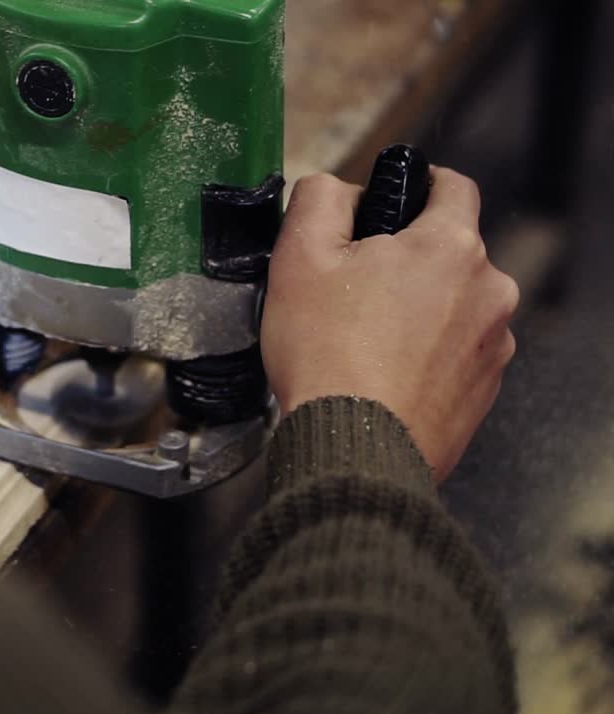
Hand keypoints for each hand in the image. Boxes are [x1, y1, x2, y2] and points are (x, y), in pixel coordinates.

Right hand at [261, 170, 518, 481]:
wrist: (354, 450)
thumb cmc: (327, 355)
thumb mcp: (298, 257)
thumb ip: (319, 199)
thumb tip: (336, 188)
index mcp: (449, 247)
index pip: (452, 186)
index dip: (417, 186)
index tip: (388, 207)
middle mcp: (489, 291)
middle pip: (448, 252)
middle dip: (405, 261)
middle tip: (350, 290)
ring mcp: (493, 345)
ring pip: (452, 306)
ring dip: (417, 312)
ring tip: (362, 342)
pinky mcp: (484, 390)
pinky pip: (454, 355)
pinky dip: (424, 357)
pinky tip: (382, 375)